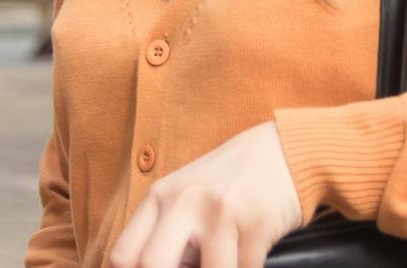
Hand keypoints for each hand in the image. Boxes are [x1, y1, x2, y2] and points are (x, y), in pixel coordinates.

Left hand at [108, 121, 301, 267]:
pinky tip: (247, 260)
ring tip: (224, 265)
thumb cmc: (230, 184)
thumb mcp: (187, 198)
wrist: (283, 150)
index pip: (123, 256)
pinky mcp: (257, 221)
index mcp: (160, 197)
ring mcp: (221, 210)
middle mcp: (184, 200)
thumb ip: (165, 235)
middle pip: (151, 265)